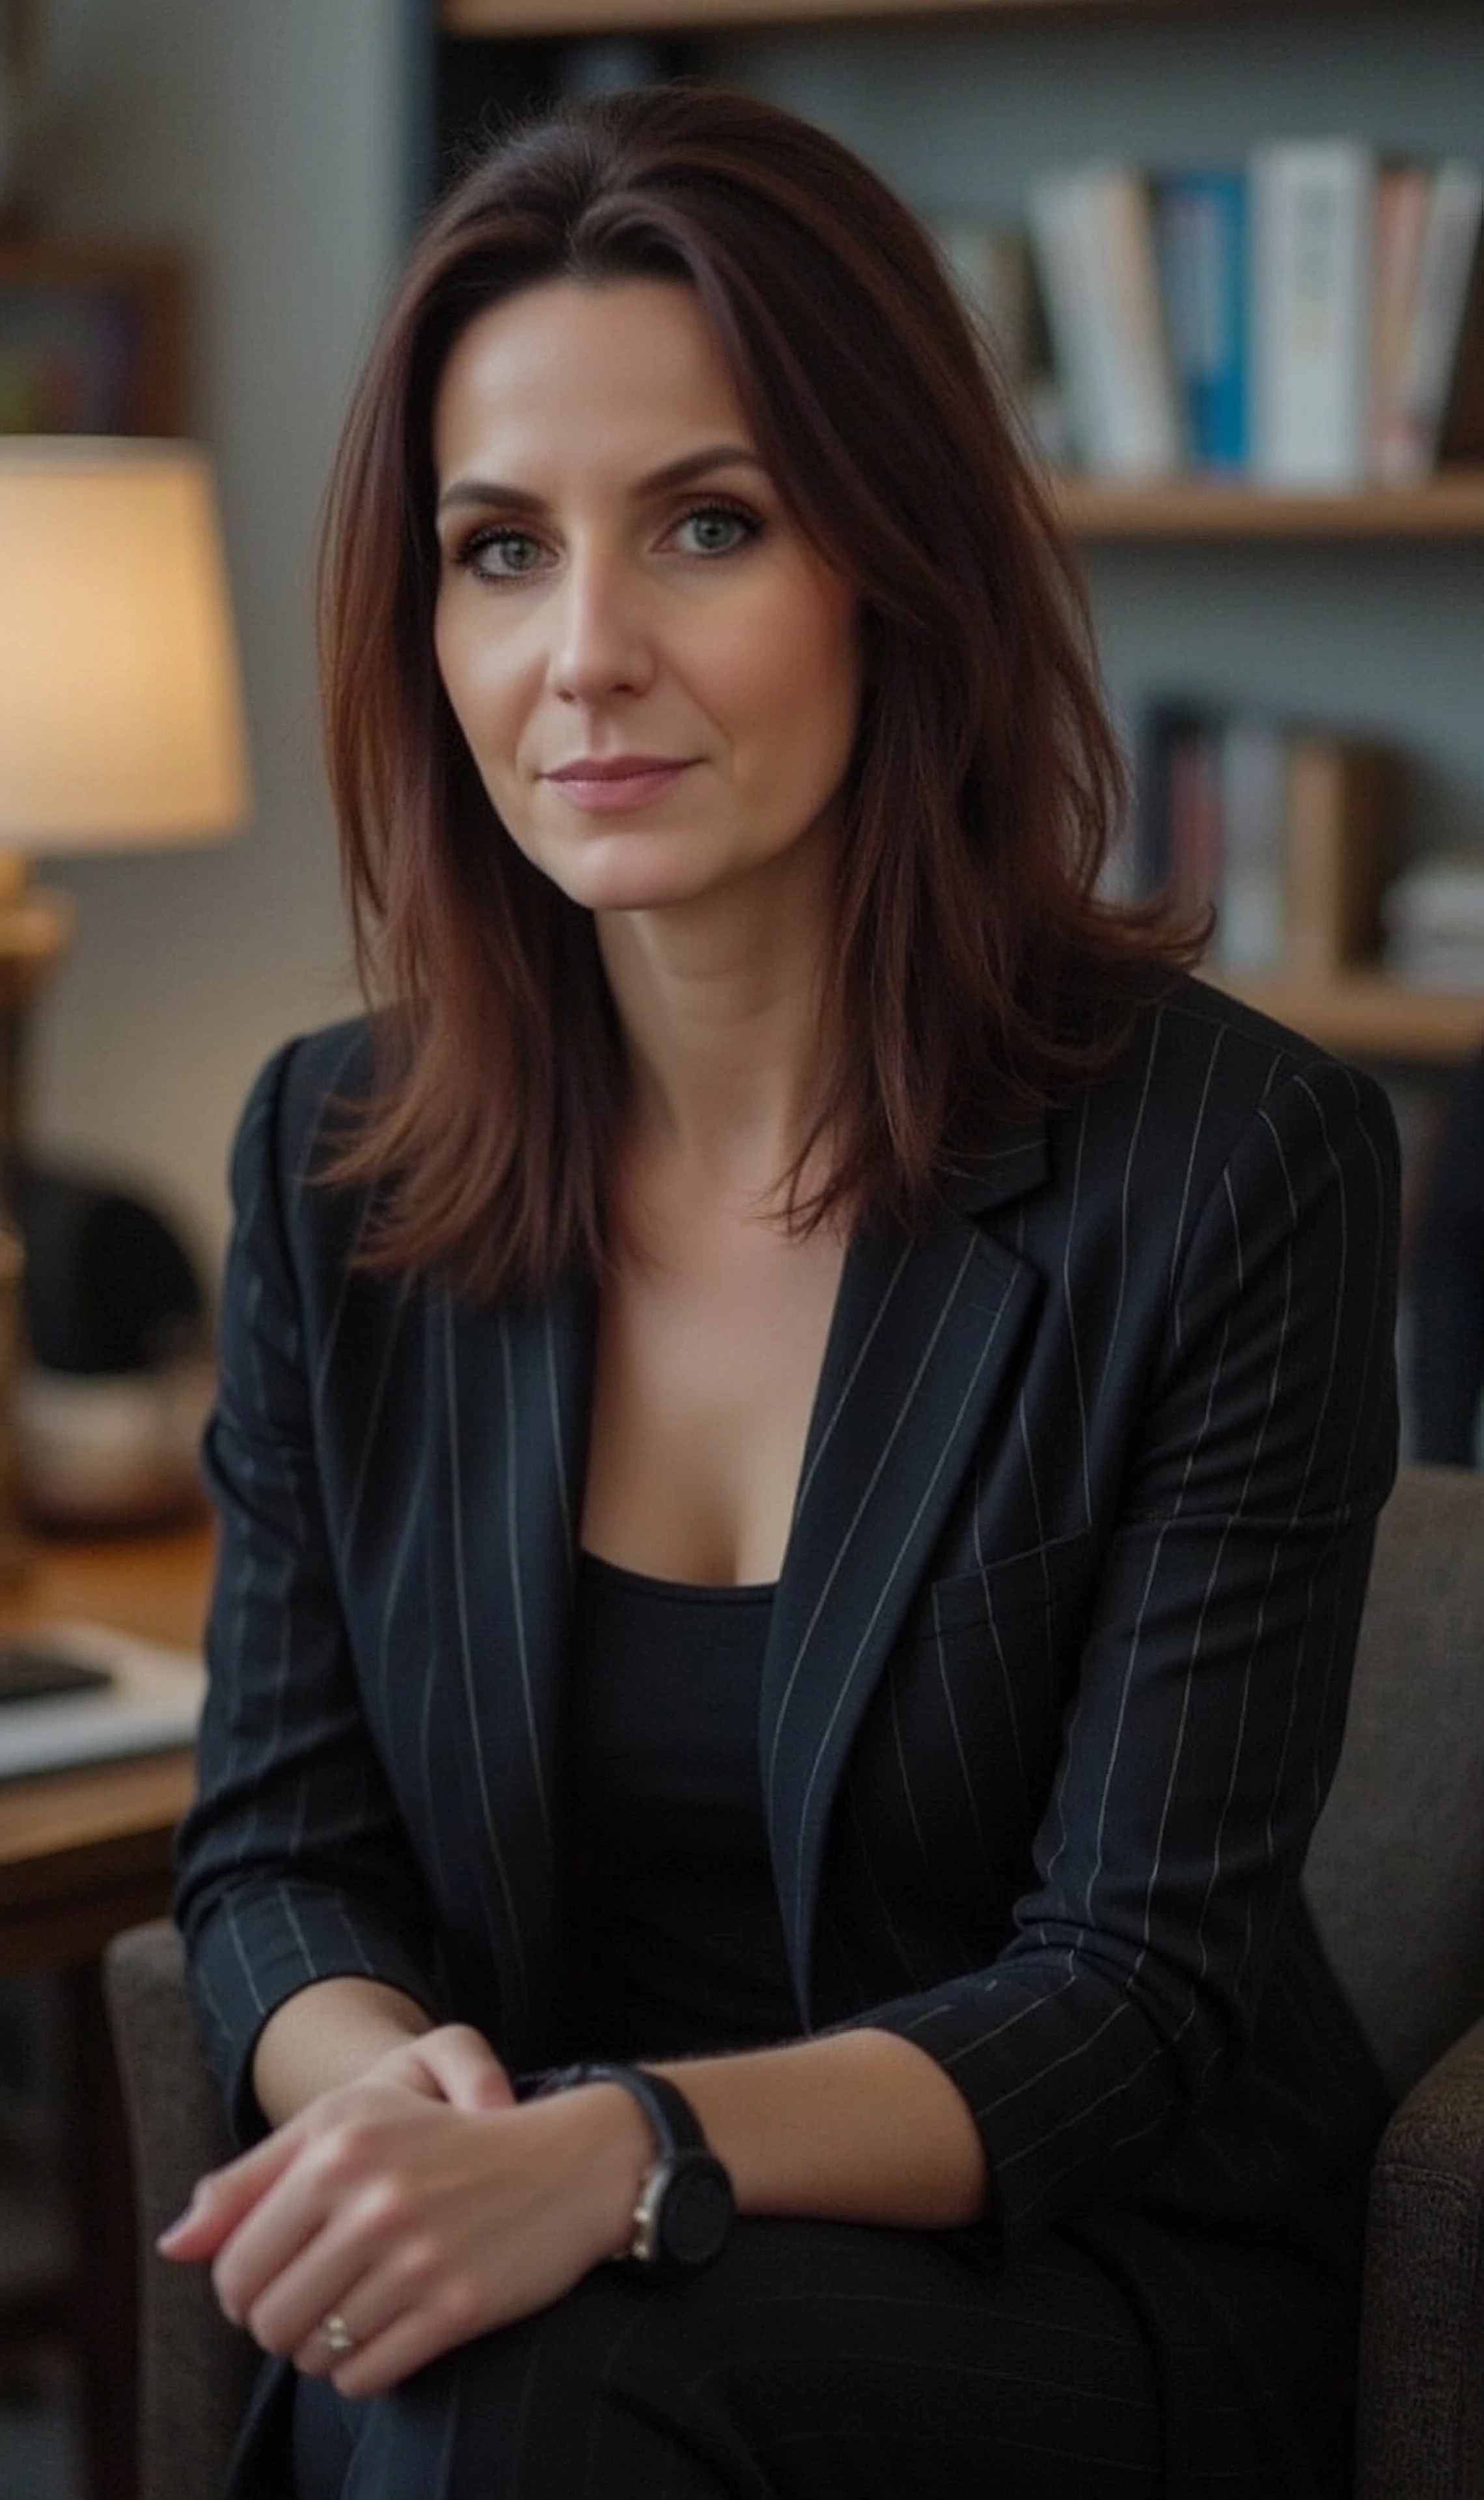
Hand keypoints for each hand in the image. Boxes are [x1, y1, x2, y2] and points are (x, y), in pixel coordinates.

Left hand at [158, 2044, 647, 2394]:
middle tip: (315, 2304)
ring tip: (355, 2314)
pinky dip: (360, 2372)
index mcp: (336, 2145)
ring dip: (322, 2350)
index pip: (233, 2266)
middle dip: (280, 2325)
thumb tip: (174, 2244)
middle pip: (268, 2318)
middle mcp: (371, 2197)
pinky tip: (387, 2333)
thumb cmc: (443, 2141)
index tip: (272, 2282)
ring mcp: (415, 2256)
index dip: (240, 2291)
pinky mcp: (454, 2307)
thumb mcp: (347, 2126)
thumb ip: (252, 2180)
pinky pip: (363, 2377)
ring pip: (314, 2353)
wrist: (568, 2164)